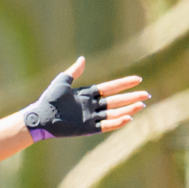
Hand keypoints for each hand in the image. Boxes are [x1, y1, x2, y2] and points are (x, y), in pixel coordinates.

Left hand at [22, 56, 150, 137]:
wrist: (41, 116)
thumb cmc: (49, 99)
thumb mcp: (62, 82)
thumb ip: (74, 71)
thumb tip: (82, 59)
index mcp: (88, 94)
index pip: (111, 88)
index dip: (124, 84)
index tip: (138, 79)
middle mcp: (92, 106)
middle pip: (116, 101)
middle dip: (132, 97)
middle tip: (147, 95)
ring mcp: (91, 117)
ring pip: (114, 113)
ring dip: (128, 109)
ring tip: (142, 105)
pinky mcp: (88, 128)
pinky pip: (106, 126)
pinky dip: (117, 122)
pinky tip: (128, 119)